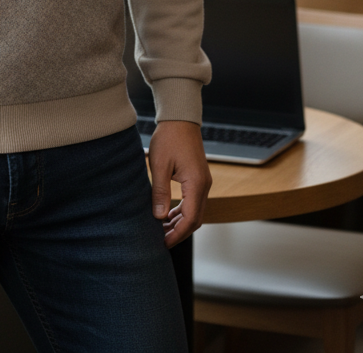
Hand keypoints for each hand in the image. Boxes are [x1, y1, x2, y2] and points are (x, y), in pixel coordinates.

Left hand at [148, 120, 211, 247]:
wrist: (180, 118)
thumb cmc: (169, 138)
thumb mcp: (159, 164)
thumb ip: (160, 192)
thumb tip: (159, 217)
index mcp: (196, 184)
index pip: (190, 219)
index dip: (177, 234)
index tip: (163, 243)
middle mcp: (204, 185)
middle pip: (195, 219)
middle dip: (179, 232)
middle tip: (161, 240)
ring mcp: (203, 182)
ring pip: (196, 212)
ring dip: (181, 223)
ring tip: (162, 230)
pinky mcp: (198, 178)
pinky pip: (194, 202)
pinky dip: (183, 212)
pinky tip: (169, 215)